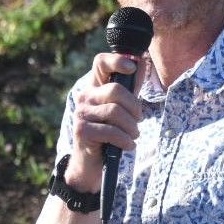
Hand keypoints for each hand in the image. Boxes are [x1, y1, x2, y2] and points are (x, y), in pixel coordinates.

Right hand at [66, 52, 144, 189]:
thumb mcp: (122, 108)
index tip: (132, 67)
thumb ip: (131, 87)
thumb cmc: (109, 134)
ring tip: (133, 135)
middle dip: (134, 107)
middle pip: (115, 90)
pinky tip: (128, 145)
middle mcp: (84, 97)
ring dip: (131, 127)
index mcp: (94, 88)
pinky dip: (125, 140)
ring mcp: (81, 113)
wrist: (91, 164)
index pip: (100, 62)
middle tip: (138, 120)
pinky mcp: (82, 130)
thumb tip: (142, 61)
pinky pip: (111, 130)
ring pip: (115, 112)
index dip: (116, 60)